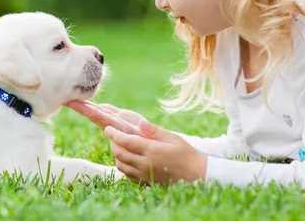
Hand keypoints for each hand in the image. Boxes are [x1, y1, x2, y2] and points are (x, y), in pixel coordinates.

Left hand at [65, 100, 206, 183]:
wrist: (197, 175)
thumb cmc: (186, 153)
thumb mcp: (172, 138)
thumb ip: (154, 130)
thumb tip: (140, 122)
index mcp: (151, 151)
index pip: (125, 141)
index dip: (113, 134)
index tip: (107, 128)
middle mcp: (145, 164)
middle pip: (119, 153)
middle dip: (113, 142)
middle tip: (112, 134)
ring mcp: (145, 175)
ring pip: (121, 164)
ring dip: (117, 154)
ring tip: (119, 144)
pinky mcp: (146, 182)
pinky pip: (127, 174)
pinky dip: (123, 165)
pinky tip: (128, 157)